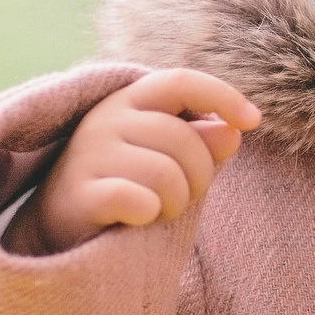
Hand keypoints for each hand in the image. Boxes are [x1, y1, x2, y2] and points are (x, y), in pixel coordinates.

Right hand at [9, 69, 260, 253]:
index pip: (182, 82)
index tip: (253, 121)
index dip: (223, 96)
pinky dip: (150, 214)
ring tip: (157, 209)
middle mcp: (105, 119)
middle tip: (182, 197)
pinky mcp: (78, 194)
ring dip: (176, 202)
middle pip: (184, 139)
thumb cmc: (128, 188)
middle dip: (200, 176)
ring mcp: (88, 154)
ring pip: (167, 174)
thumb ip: (201, 143)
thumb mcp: (170, 160)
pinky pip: (140, 200)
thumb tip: (233, 132)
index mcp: (130, 100)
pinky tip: (136, 218)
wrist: (61, 232)